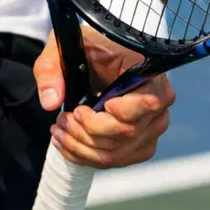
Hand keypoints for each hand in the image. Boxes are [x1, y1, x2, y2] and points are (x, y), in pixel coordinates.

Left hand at [32, 27, 174, 168]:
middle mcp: (159, 106)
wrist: (103, 56)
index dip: (113, 113)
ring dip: (81, 146)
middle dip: (85, 131)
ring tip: (59, 129)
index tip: (81, 108)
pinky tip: (68, 143)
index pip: (146, 105)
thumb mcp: (65, 48)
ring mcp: (152, 129)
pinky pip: (116, 161)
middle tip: (62, 118)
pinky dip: (87, 156)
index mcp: (150, 77)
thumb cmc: (91, 49)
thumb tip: (51, 102)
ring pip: (117, 152)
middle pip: (125, 134)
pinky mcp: (141, 144)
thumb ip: (52, 69)